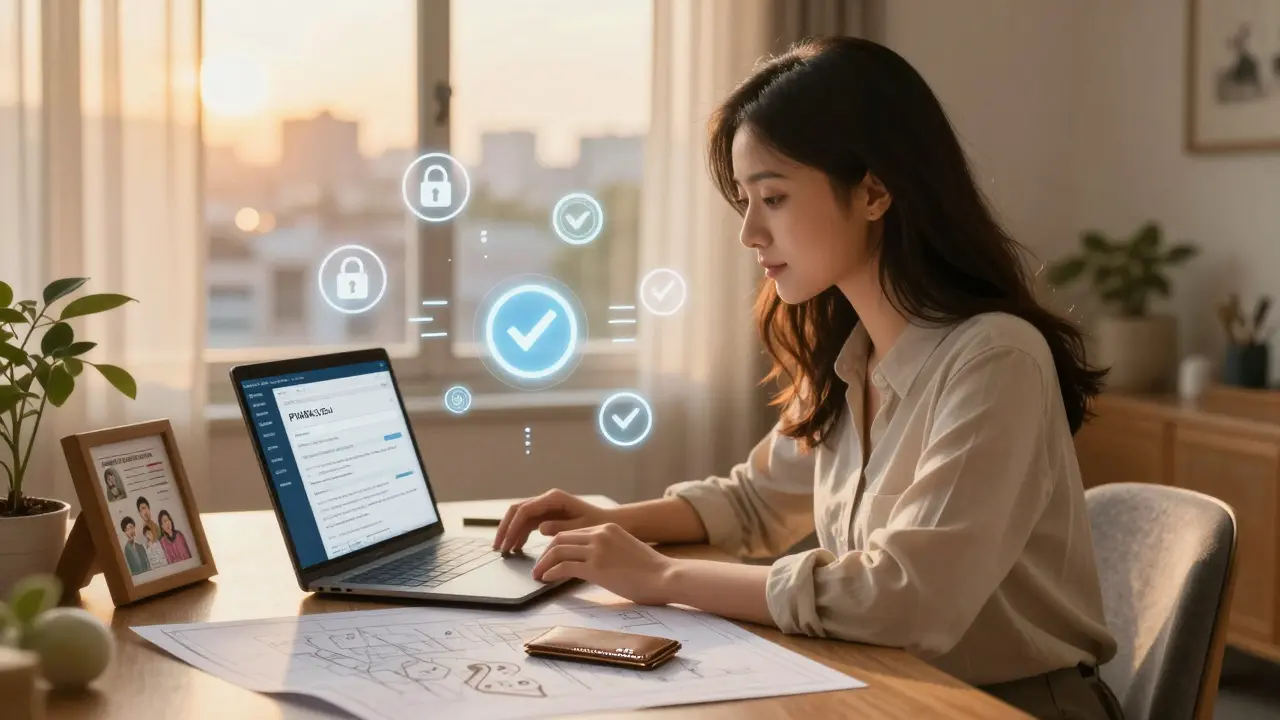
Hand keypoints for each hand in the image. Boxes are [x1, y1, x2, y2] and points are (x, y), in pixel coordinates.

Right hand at [494, 489, 614, 553]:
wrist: (609, 523)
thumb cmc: (597, 524)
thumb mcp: (580, 528)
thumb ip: (560, 528)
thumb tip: (539, 529)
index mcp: (553, 499)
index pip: (525, 510)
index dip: (512, 527)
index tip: (505, 544)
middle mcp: (547, 499)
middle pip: (517, 510)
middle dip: (506, 528)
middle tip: (498, 548)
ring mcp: (546, 506)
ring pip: (520, 516)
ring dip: (511, 532)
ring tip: (506, 551)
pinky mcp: (548, 515)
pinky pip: (528, 522)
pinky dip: (521, 534)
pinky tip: (517, 548)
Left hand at [532, 523, 674, 605]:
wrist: (666, 576)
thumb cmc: (651, 571)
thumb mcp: (625, 551)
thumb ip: (606, 551)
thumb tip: (589, 564)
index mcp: (607, 528)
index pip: (572, 533)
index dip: (556, 546)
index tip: (549, 558)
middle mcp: (600, 534)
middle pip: (560, 539)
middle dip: (545, 554)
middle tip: (538, 568)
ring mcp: (598, 549)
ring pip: (558, 551)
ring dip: (544, 564)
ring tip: (538, 575)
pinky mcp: (596, 567)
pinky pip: (564, 567)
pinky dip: (551, 573)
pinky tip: (546, 580)